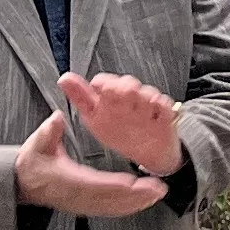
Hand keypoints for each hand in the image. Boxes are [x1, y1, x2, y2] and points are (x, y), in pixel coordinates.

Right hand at [16, 108, 166, 218]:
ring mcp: (83, 205)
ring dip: (137, 203)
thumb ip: (48, 131)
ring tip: (157, 194)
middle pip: (111, 200)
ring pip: (114, 207)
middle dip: (136, 196)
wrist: (21, 184)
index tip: (133, 182)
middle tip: (158, 189)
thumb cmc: (31, 164)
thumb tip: (57, 118)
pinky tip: (143, 202)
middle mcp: (78, 197)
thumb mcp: (36, 144)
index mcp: (68, 181)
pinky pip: (111, 209)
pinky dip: (128, 206)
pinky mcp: (86, 207)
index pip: (96, 185)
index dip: (115, 185)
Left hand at [62, 68, 184, 176]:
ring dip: (144, 96)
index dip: (103, 83)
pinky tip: (157, 111)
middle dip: (124, 88)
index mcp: (110, 98)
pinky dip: (163, 107)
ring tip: (141, 102)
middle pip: (128, 84)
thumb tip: (64, 78)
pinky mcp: (164, 115)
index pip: (105, 83)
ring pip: (147, 93)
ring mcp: (147, 106)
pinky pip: (166, 107)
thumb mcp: (95, 116)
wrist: (147, 150)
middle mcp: (129, 99)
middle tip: (121, 93)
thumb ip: (80, 97)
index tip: (99, 87)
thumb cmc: (119, 131)